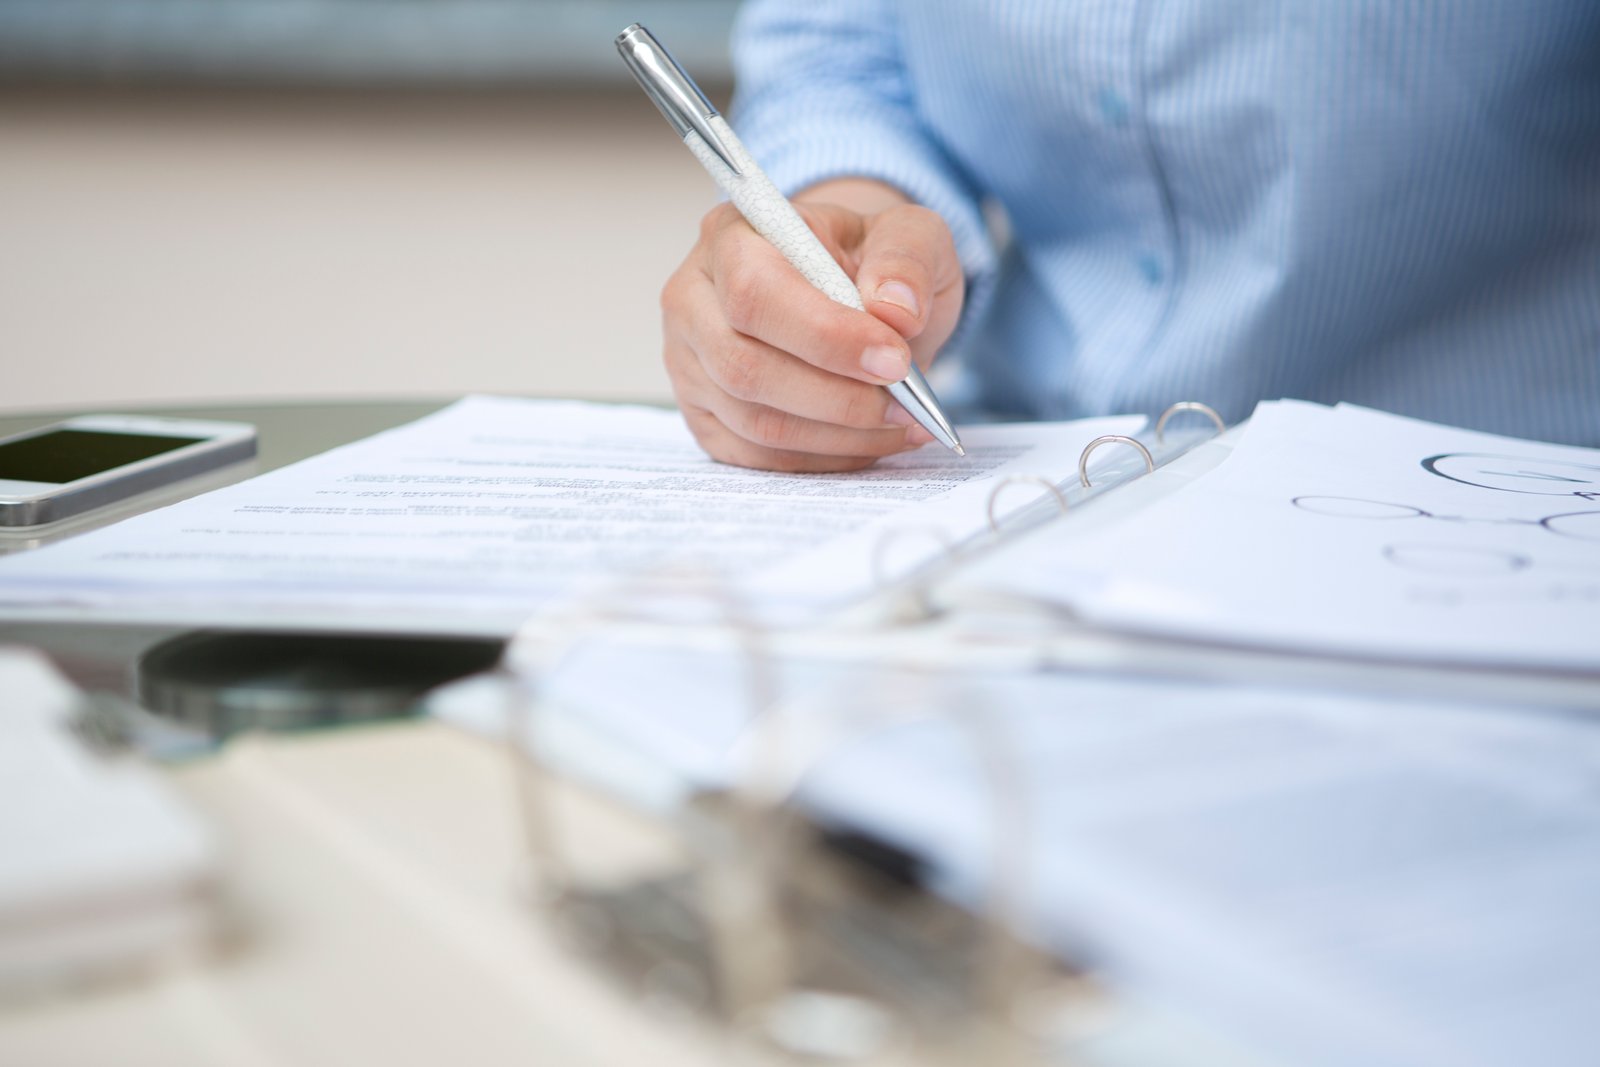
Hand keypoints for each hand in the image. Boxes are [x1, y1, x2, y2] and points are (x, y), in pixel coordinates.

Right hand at [660, 178, 963, 471]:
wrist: (852, 293)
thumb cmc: (871, 259)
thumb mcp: (908, 234)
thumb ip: (907, 258)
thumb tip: (896, 311)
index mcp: (731, 235)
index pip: (755, 293)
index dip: (825, 336)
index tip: (894, 362)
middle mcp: (693, 299)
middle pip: (745, 367)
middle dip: (837, 399)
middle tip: (906, 406)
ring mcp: (689, 363)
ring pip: (754, 422)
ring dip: (838, 435)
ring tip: (902, 425)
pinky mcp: (704, 416)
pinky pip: (758, 456)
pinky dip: (822, 458)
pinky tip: (870, 441)